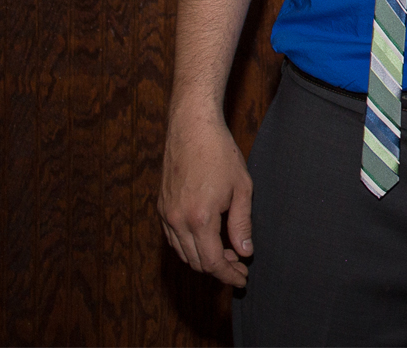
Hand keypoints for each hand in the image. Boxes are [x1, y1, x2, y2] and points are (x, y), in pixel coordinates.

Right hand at [158, 106, 252, 288]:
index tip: (243, 277)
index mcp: (200, 219)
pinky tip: (208, 238)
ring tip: (227, 252)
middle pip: (196, 262)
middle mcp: (177, 222)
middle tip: (239, 264)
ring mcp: (166, 215)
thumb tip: (245, 252)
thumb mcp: (241, 188)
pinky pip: (174, 239)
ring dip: (203, 258)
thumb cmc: (220, 153)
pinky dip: (190, 246)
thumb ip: (242, 223)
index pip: (213, 262)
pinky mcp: (161, 208)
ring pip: (183, 253)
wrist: (192, 128)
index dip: (229, 274)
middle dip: (219, 268)